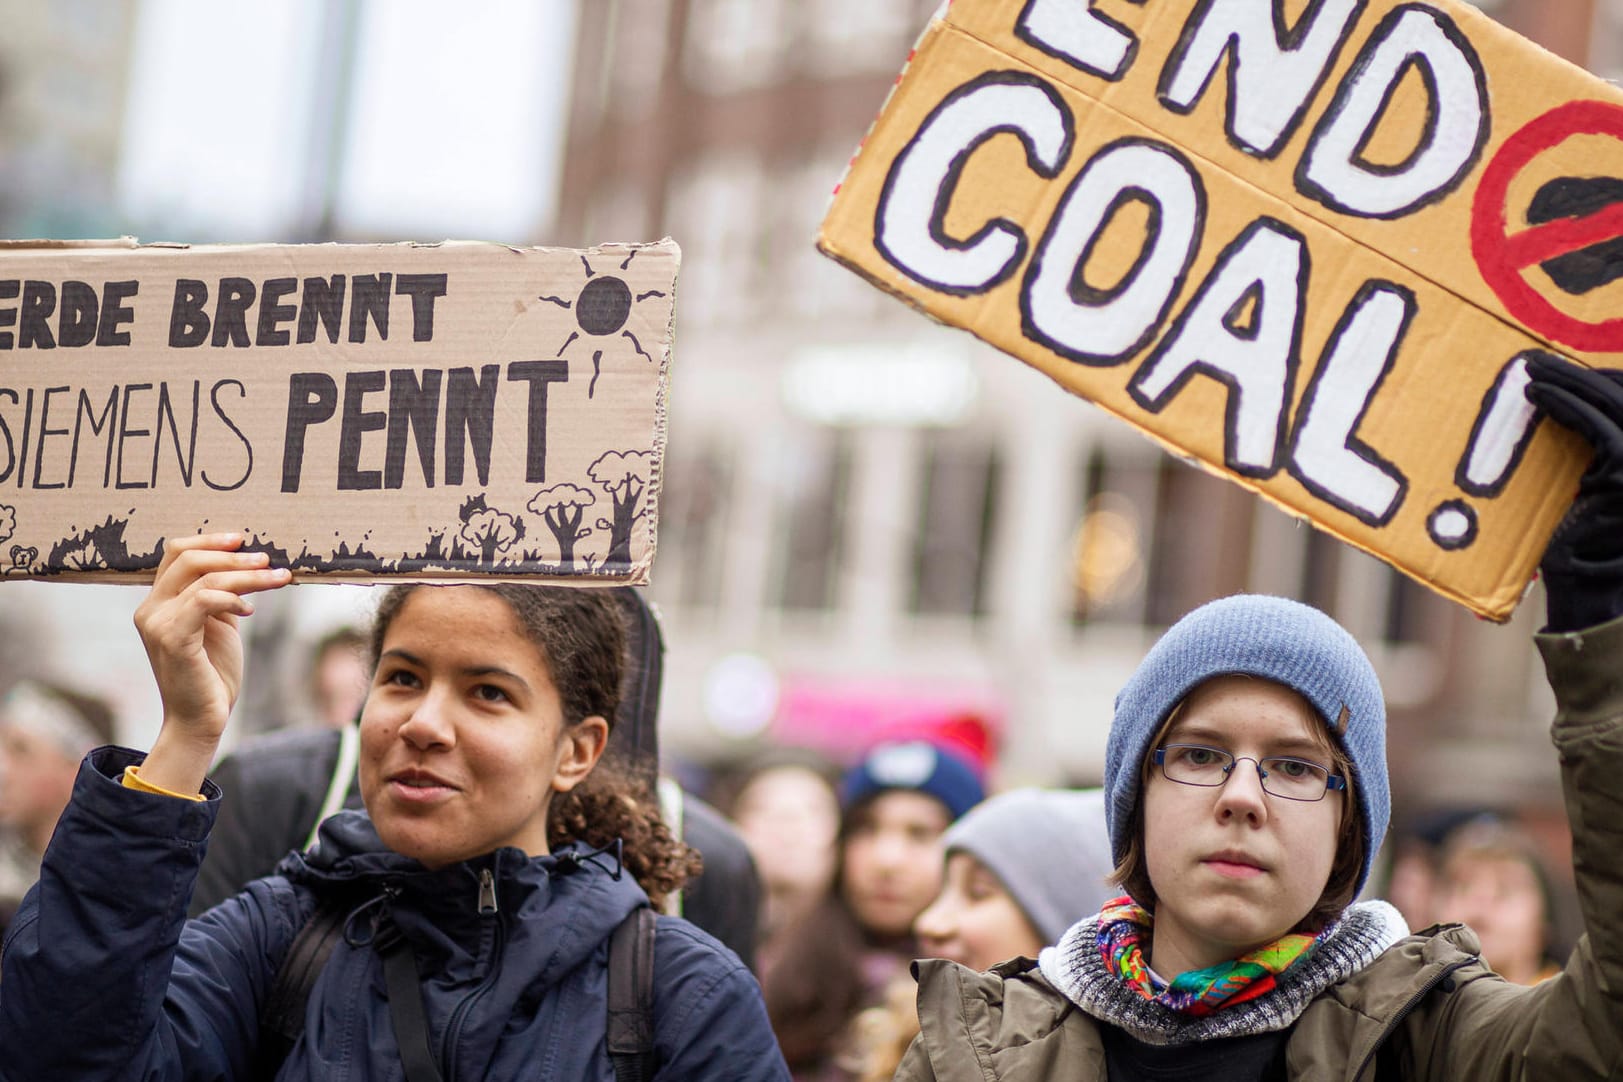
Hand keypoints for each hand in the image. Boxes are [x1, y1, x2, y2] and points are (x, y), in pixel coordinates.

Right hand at [132, 533, 290, 794]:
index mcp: (158, 602)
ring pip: (205, 578)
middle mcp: (150, 609)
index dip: (209, 541)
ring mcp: (157, 623)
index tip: (242, 540)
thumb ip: (220, 596)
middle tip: (266, 559)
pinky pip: (204, 600)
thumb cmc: (212, 673)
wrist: (200, 719)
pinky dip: (232, 598)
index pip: (176, 554)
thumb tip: (244, 565)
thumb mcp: (218, 625)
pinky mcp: (172, 638)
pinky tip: (250, 610)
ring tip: (277, 577)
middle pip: (187, 558)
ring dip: (247, 575)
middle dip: (233, 555)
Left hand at [1523, 356, 1622, 631]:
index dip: (1596, 376)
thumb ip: (1585, 446)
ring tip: (1530, 370)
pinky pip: (1595, 423)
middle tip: (1535, 358)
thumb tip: (1559, 409)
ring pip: (1613, 399)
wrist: (1587, 579)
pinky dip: (1564, 403)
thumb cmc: (1577, 534)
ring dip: (1568, 378)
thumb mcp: (1584, 478)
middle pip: (1622, 392)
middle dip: (1578, 370)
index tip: (1557, 366)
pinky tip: (1536, 395)